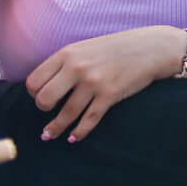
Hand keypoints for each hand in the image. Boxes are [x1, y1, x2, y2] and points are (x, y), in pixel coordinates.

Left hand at [27, 25, 186, 141]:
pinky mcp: (110, 95)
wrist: (152, 48)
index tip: (41, 97)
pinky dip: (79, 132)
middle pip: (44, 99)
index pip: (34, 81)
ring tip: (49, 136)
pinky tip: (74, 138)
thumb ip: (66, 62)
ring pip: (65, 114)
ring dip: (55, 128)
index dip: (34, 93)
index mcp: (67, 53)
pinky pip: (88, 120)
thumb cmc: (118, 47)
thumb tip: (47, 84)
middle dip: (44, 110)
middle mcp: (77, 68)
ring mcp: (94, 82)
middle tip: (49, 111)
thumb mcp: (86, 47)